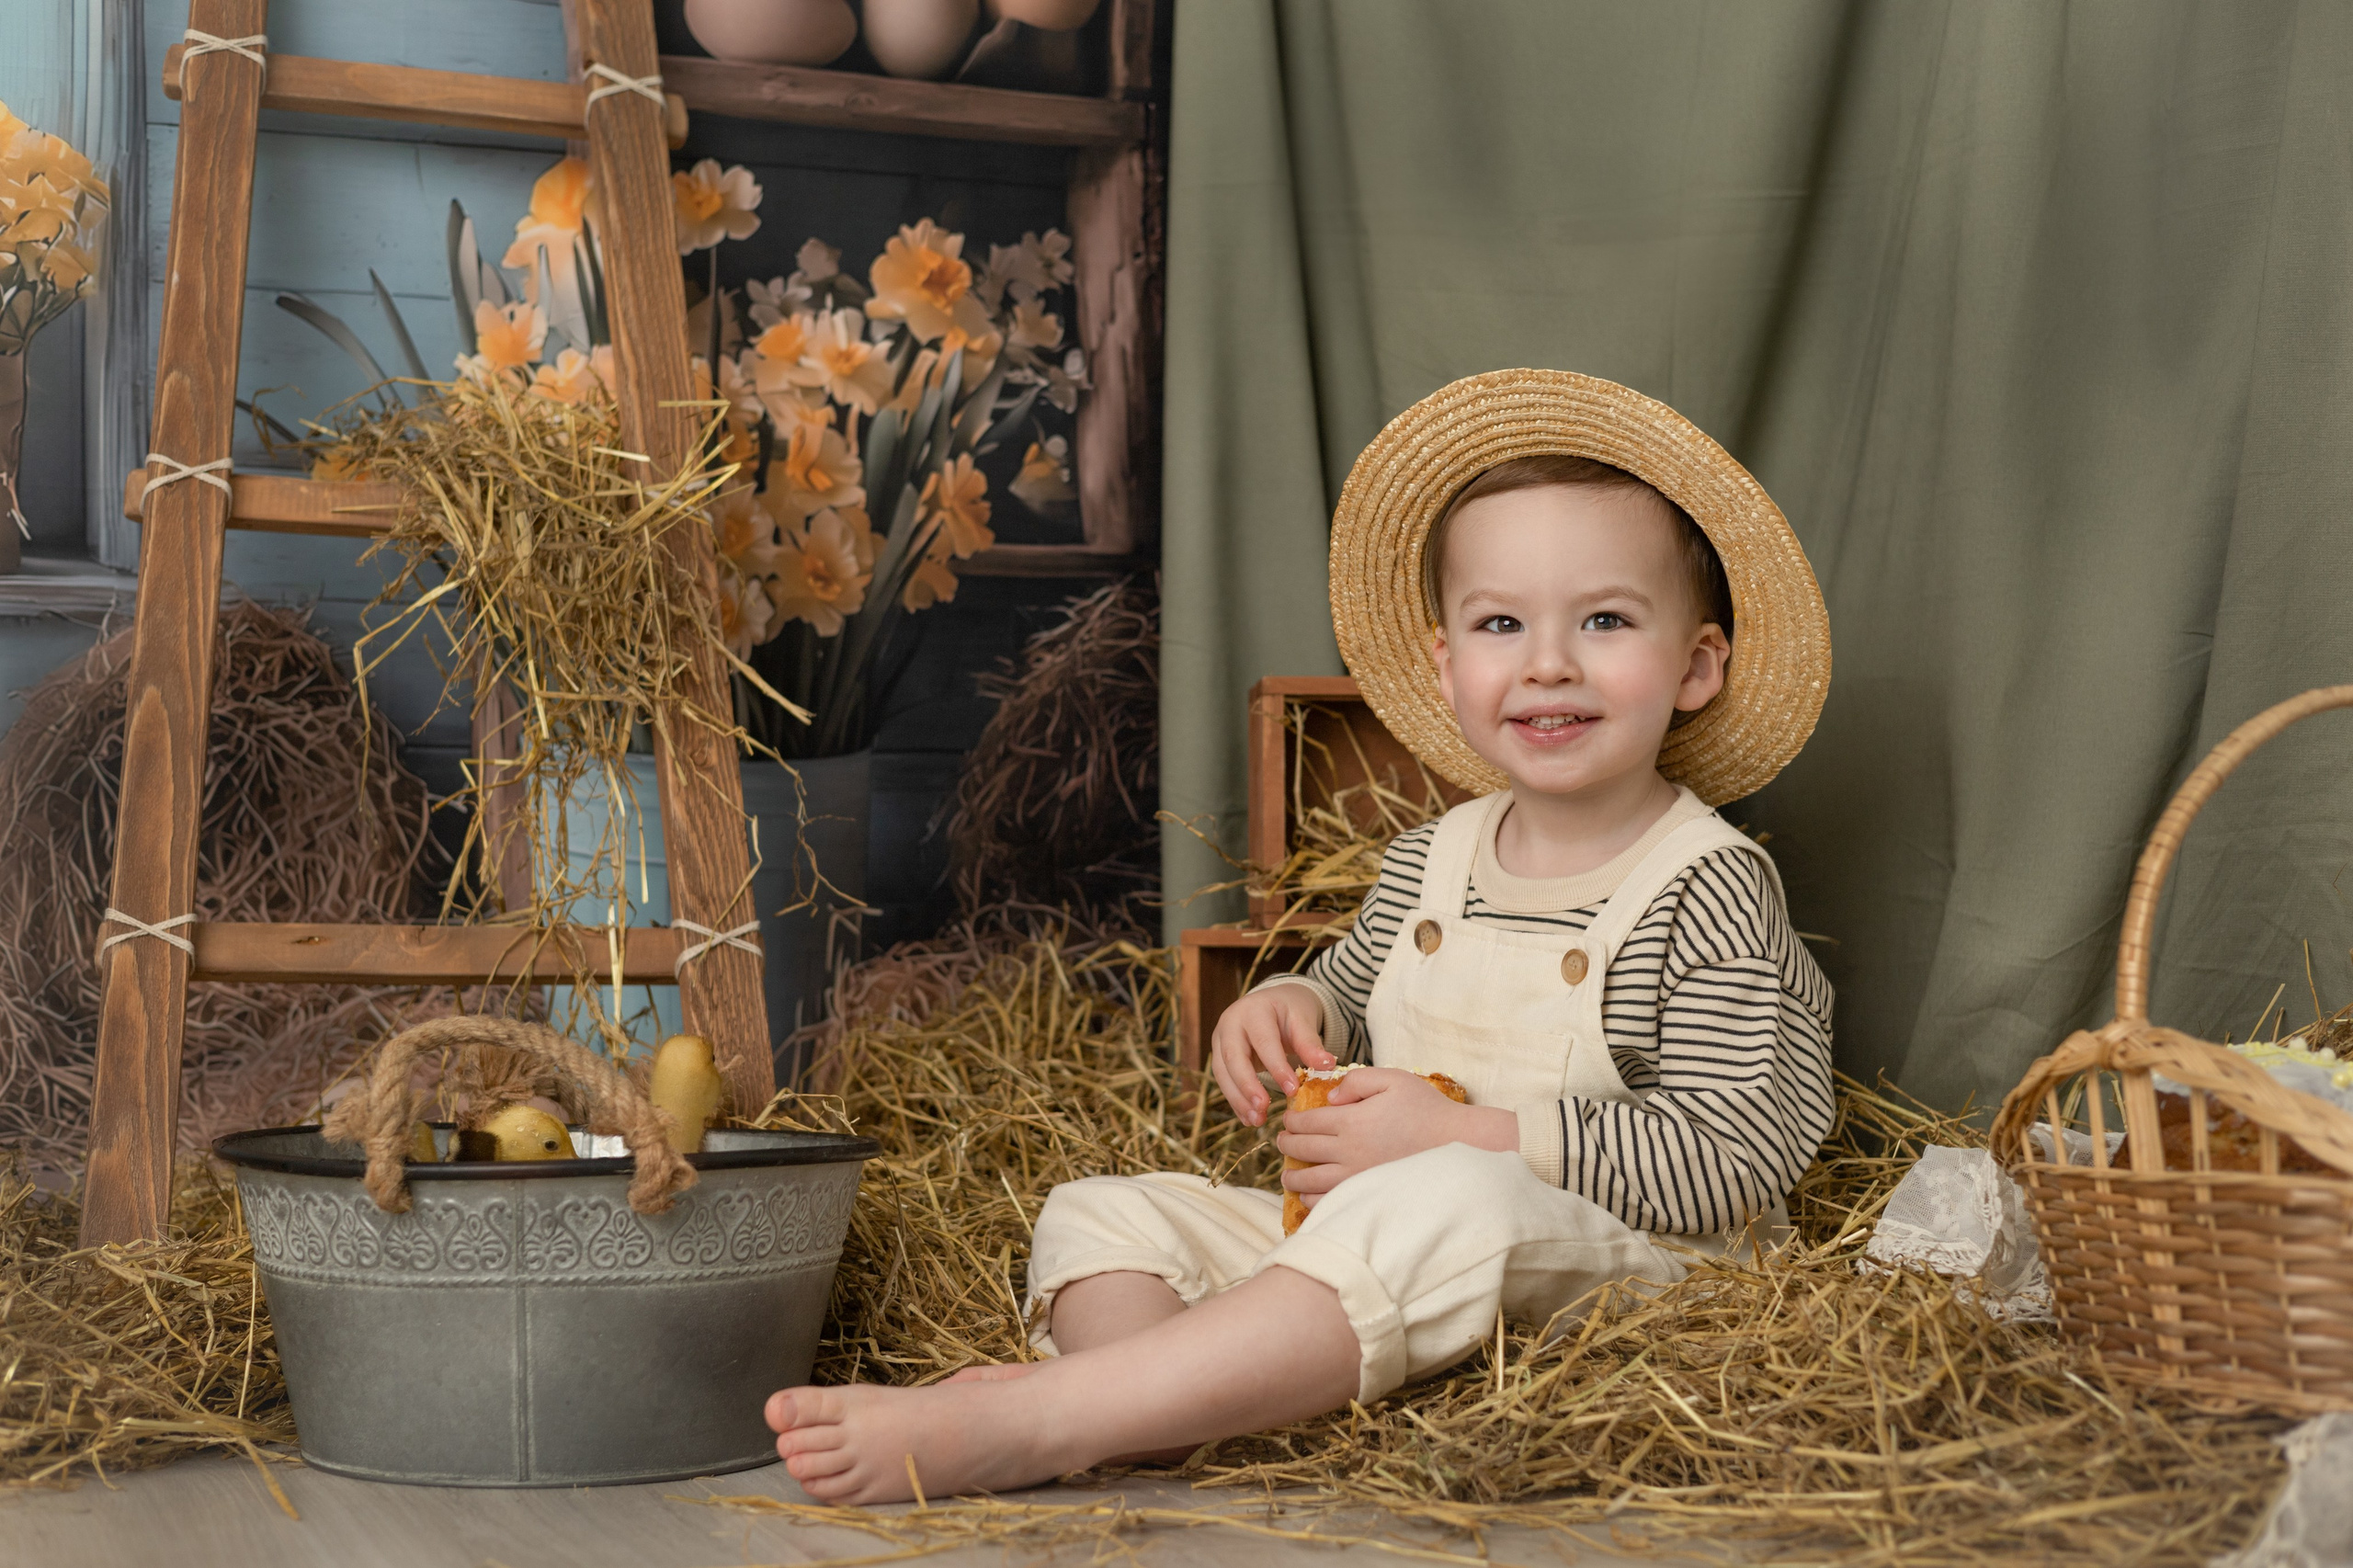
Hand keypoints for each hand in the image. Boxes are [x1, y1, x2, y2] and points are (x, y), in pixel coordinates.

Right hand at [1209, 985, 1334, 1126]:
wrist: (1271, 1003)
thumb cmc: (1288, 1011)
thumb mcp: (1302, 1020)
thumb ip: (1310, 1043)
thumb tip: (1327, 1065)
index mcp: (1254, 1009)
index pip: (1263, 1041)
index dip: (1276, 1067)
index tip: (1292, 1090)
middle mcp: (1231, 1022)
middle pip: (1233, 1057)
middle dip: (1247, 1086)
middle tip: (1264, 1108)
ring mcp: (1220, 1039)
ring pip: (1223, 1072)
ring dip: (1239, 1099)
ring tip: (1257, 1120)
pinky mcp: (1218, 1056)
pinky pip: (1223, 1081)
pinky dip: (1236, 1101)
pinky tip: (1249, 1118)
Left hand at [1277, 1070, 1517, 1210]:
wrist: (1455, 1145)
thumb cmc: (1427, 1109)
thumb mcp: (1393, 1079)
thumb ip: (1356, 1082)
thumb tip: (1329, 1098)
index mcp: (1351, 1121)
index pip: (1306, 1122)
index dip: (1291, 1120)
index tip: (1288, 1120)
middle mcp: (1347, 1151)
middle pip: (1301, 1150)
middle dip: (1285, 1145)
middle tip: (1281, 1142)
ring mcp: (1355, 1178)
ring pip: (1308, 1181)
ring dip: (1292, 1177)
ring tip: (1288, 1175)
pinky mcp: (1366, 1196)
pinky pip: (1328, 1203)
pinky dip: (1311, 1200)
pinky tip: (1309, 1195)